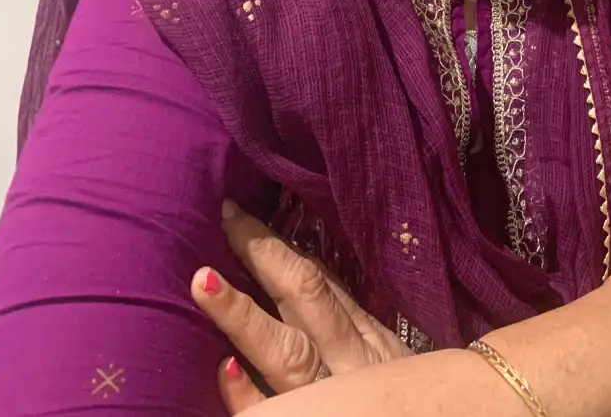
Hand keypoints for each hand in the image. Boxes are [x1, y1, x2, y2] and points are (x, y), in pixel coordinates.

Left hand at [191, 203, 408, 412]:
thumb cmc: (405, 396)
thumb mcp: (382, 352)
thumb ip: (345, 314)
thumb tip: (299, 266)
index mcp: (365, 338)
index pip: (316, 282)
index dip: (275, 248)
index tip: (236, 214)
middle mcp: (346, 361)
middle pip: (301, 300)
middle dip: (262, 257)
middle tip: (224, 218)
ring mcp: (328, 399)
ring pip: (284, 352)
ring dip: (242, 315)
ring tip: (204, 282)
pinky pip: (276, 414)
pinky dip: (249, 397)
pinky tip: (225, 370)